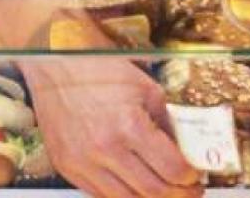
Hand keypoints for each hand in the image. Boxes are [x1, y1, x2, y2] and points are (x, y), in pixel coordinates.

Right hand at [23, 58, 201, 197]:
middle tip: (188, 189)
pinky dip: (122, 194)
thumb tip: (186, 152)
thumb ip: (169, 123)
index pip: (174, 170)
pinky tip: (133, 184)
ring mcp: (82, 160)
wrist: (53, 64)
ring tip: (163, 189)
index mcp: (129, 125)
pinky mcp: (66, 166)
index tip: (196, 175)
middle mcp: (104, 148)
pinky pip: (100, 194)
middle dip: (179, 194)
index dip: (192, 177)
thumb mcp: (146, 89)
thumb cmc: (98, 70)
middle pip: (154, 191)